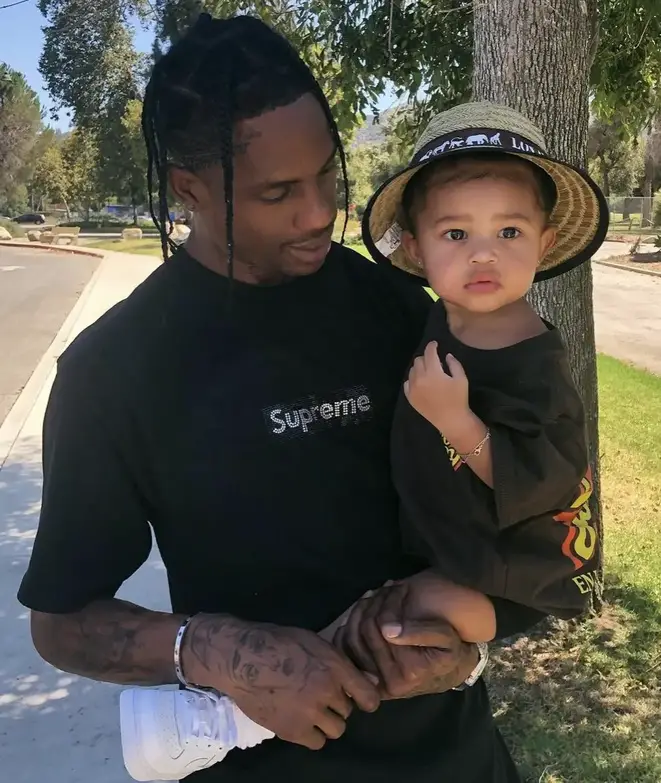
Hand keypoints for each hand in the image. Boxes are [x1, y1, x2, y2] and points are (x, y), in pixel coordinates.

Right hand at [183, 614, 379, 749]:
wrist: (243, 659)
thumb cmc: (279, 642)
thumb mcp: (314, 642)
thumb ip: (341, 662)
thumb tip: (371, 680)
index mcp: (334, 666)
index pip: (368, 695)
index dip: (367, 699)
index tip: (360, 699)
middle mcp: (327, 691)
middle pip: (348, 711)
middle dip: (337, 704)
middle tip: (321, 696)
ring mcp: (310, 713)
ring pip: (336, 729)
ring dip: (327, 721)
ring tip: (311, 710)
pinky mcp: (293, 731)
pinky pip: (317, 742)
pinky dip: (312, 734)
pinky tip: (301, 721)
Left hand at [333, 584, 476, 698]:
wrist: (447, 671)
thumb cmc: (449, 650)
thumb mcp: (446, 639)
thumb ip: (421, 633)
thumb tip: (388, 630)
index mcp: (407, 672)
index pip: (381, 626)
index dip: (387, 601)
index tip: (398, 585)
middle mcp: (387, 682)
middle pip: (364, 631)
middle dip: (373, 602)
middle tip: (384, 587)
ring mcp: (373, 684)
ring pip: (351, 639)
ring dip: (359, 610)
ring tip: (373, 595)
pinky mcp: (364, 681)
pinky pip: (346, 652)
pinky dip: (347, 629)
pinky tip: (360, 612)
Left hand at [404, 342, 468, 431]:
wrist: (451, 420)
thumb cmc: (458, 399)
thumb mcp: (461, 379)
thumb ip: (454, 364)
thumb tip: (446, 355)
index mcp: (433, 373)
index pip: (429, 353)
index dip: (432, 346)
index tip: (435, 344)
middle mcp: (420, 379)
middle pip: (419, 360)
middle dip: (426, 358)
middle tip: (434, 362)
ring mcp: (413, 388)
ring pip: (412, 370)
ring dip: (419, 368)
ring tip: (428, 373)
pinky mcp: (410, 397)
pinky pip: (407, 382)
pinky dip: (413, 379)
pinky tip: (421, 382)